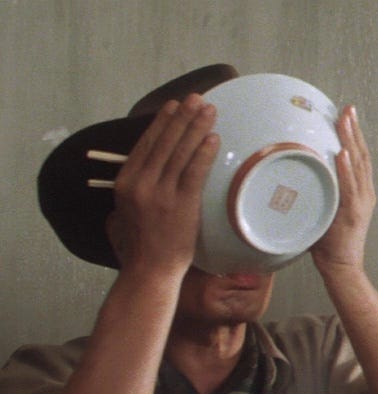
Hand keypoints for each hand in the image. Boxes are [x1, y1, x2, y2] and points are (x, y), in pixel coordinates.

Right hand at [107, 94, 217, 274]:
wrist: (149, 270)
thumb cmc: (141, 245)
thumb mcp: (125, 212)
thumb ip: (133, 192)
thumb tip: (144, 174)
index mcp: (125, 182)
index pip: (146, 144)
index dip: (162, 123)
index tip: (174, 106)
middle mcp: (140, 183)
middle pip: (164, 142)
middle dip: (182, 117)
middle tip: (197, 98)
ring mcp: (160, 193)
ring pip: (180, 152)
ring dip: (196, 127)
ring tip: (209, 110)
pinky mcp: (180, 204)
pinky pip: (194, 172)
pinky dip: (203, 152)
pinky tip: (213, 137)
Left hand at [311, 106, 375, 272]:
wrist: (342, 268)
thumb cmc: (329, 242)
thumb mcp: (322, 210)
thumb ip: (315, 192)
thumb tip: (292, 175)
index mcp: (360, 192)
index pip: (359, 157)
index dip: (354, 134)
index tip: (347, 114)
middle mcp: (365, 193)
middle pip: (362, 155)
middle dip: (354, 129)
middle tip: (347, 108)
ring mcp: (361, 203)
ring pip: (358, 166)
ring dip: (351, 141)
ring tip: (344, 121)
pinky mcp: (353, 213)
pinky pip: (350, 187)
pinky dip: (347, 169)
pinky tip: (343, 153)